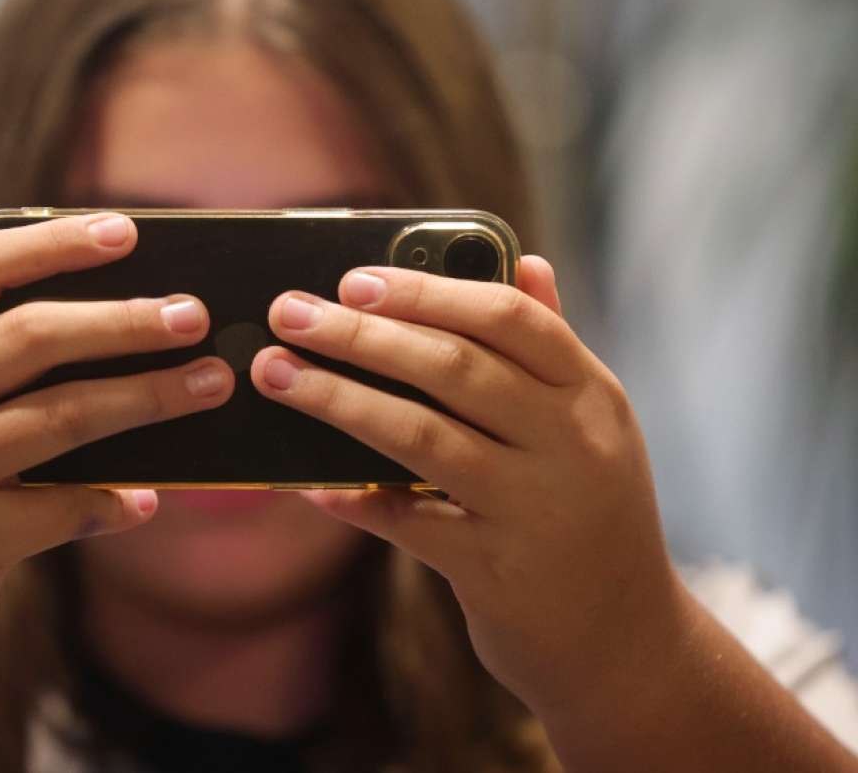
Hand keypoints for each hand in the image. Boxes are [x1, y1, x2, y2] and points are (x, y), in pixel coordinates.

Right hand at [0, 213, 232, 689]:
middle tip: (194, 314)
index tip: (127, 231)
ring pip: (61, 418)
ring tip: (211, 384)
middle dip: (123, 321)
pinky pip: (64, 510)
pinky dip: (113, 504)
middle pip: (31, 337)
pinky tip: (148, 501)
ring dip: (146, 399)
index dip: (51, 244)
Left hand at [250, 257, 682, 716]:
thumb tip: (524, 258)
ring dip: (339, 399)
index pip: (509, 317)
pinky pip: (406, 524)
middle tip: (289, 313)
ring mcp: (533, 511)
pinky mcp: (494, 572)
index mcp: (590, 395)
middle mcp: (570, 445)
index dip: (427, 290)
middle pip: (454, 367)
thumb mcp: (592, 427)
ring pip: (421, 437)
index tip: (354, 278)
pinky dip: (353, 499)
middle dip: (361, 335)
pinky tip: (305, 482)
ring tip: (277, 374)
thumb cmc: (592, 515)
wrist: (625, 643)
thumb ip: (551, 346)